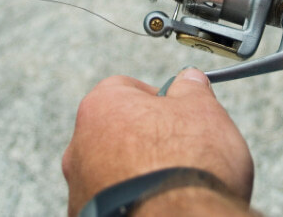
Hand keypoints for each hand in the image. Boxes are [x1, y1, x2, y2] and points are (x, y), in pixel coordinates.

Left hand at [62, 68, 253, 216]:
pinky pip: (114, 198)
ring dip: (136, 169)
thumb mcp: (203, 110)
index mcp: (101, 106)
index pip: (124, 87)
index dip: (156, 97)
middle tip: (179, 146)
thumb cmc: (187, 163)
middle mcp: (80, 145)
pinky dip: (133, 198)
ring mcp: (80, 186)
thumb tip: (188, 79)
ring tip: (172, 181)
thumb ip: (191, 89)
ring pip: (111, 166)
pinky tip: (159, 201)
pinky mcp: (87, 216)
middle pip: (115, 128)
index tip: (178, 109)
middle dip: (144, 135)